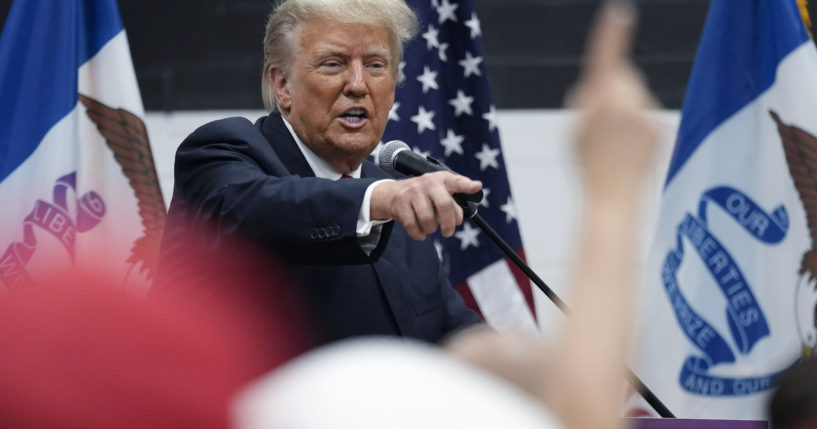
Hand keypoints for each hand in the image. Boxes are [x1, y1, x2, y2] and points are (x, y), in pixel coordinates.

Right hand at [370, 171, 481, 240]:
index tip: (477, 186)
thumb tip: (458, 220)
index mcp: (442, 179)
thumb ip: (453, 206)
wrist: (392, 193)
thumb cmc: (423, 195)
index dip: (467, 185)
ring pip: (427, 218)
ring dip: (431, 229)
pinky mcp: (400, 203)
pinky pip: (412, 225)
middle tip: (448, 232)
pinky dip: (418, 234)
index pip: (457, 181)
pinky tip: (421, 234)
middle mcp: (428, 183)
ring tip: (430, 228)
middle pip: (444, 204)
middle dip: (448, 223)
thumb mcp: (439, 195)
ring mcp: (413, 192)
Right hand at [567, 1, 657, 204]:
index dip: (610, 35)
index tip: (618, 12)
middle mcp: (629, 104)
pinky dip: (637, 126)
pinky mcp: (661, 128)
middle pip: (620, 76)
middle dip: (610, 88)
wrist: (613, 200)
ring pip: (634, 96)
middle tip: (596, 126)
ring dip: (623, 110)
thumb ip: (584, 100)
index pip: (605, 60)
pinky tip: (629, 151)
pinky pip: (646, 114)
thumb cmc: (587, 167)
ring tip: (613, 145)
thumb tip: (596, 86)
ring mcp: (648, 116)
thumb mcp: (572, 130)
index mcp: (601, 101)